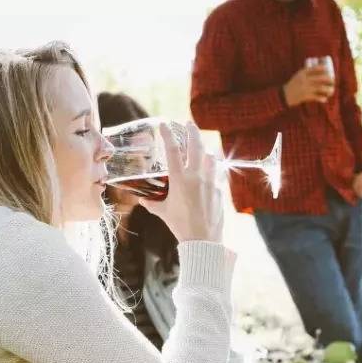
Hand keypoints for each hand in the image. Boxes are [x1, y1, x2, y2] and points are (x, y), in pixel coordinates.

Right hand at [139, 121, 222, 243]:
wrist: (202, 239)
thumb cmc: (180, 225)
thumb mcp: (163, 212)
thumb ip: (152, 203)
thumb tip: (142, 199)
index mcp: (180, 180)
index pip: (172, 150)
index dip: (167, 135)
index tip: (164, 124)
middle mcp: (196, 176)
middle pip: (196, 146)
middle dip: (192, 131)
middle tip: (189, 123)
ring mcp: (210, 182)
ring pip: (210, 157)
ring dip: (205, 149)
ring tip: (202, 147)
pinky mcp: (219, 190)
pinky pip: (216, 173)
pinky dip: (212, 168)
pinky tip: (210, 169)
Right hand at [283, 65, 334, 105]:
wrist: (284, 95)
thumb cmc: (293, 85)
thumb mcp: (298, 76)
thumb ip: (307, 73)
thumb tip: (319, 70)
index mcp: (303, 73)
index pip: (315, 68)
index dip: (323, 68)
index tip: (328, 70)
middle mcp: (305, 79)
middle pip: (320, 78)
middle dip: (329, 79)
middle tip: (333, 80)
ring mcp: (305, 88)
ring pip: (320, 88)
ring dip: (328, 89)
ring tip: (331, 90)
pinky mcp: (305, 96)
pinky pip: (316, 97)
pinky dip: (321, 98)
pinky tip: (325, 99)